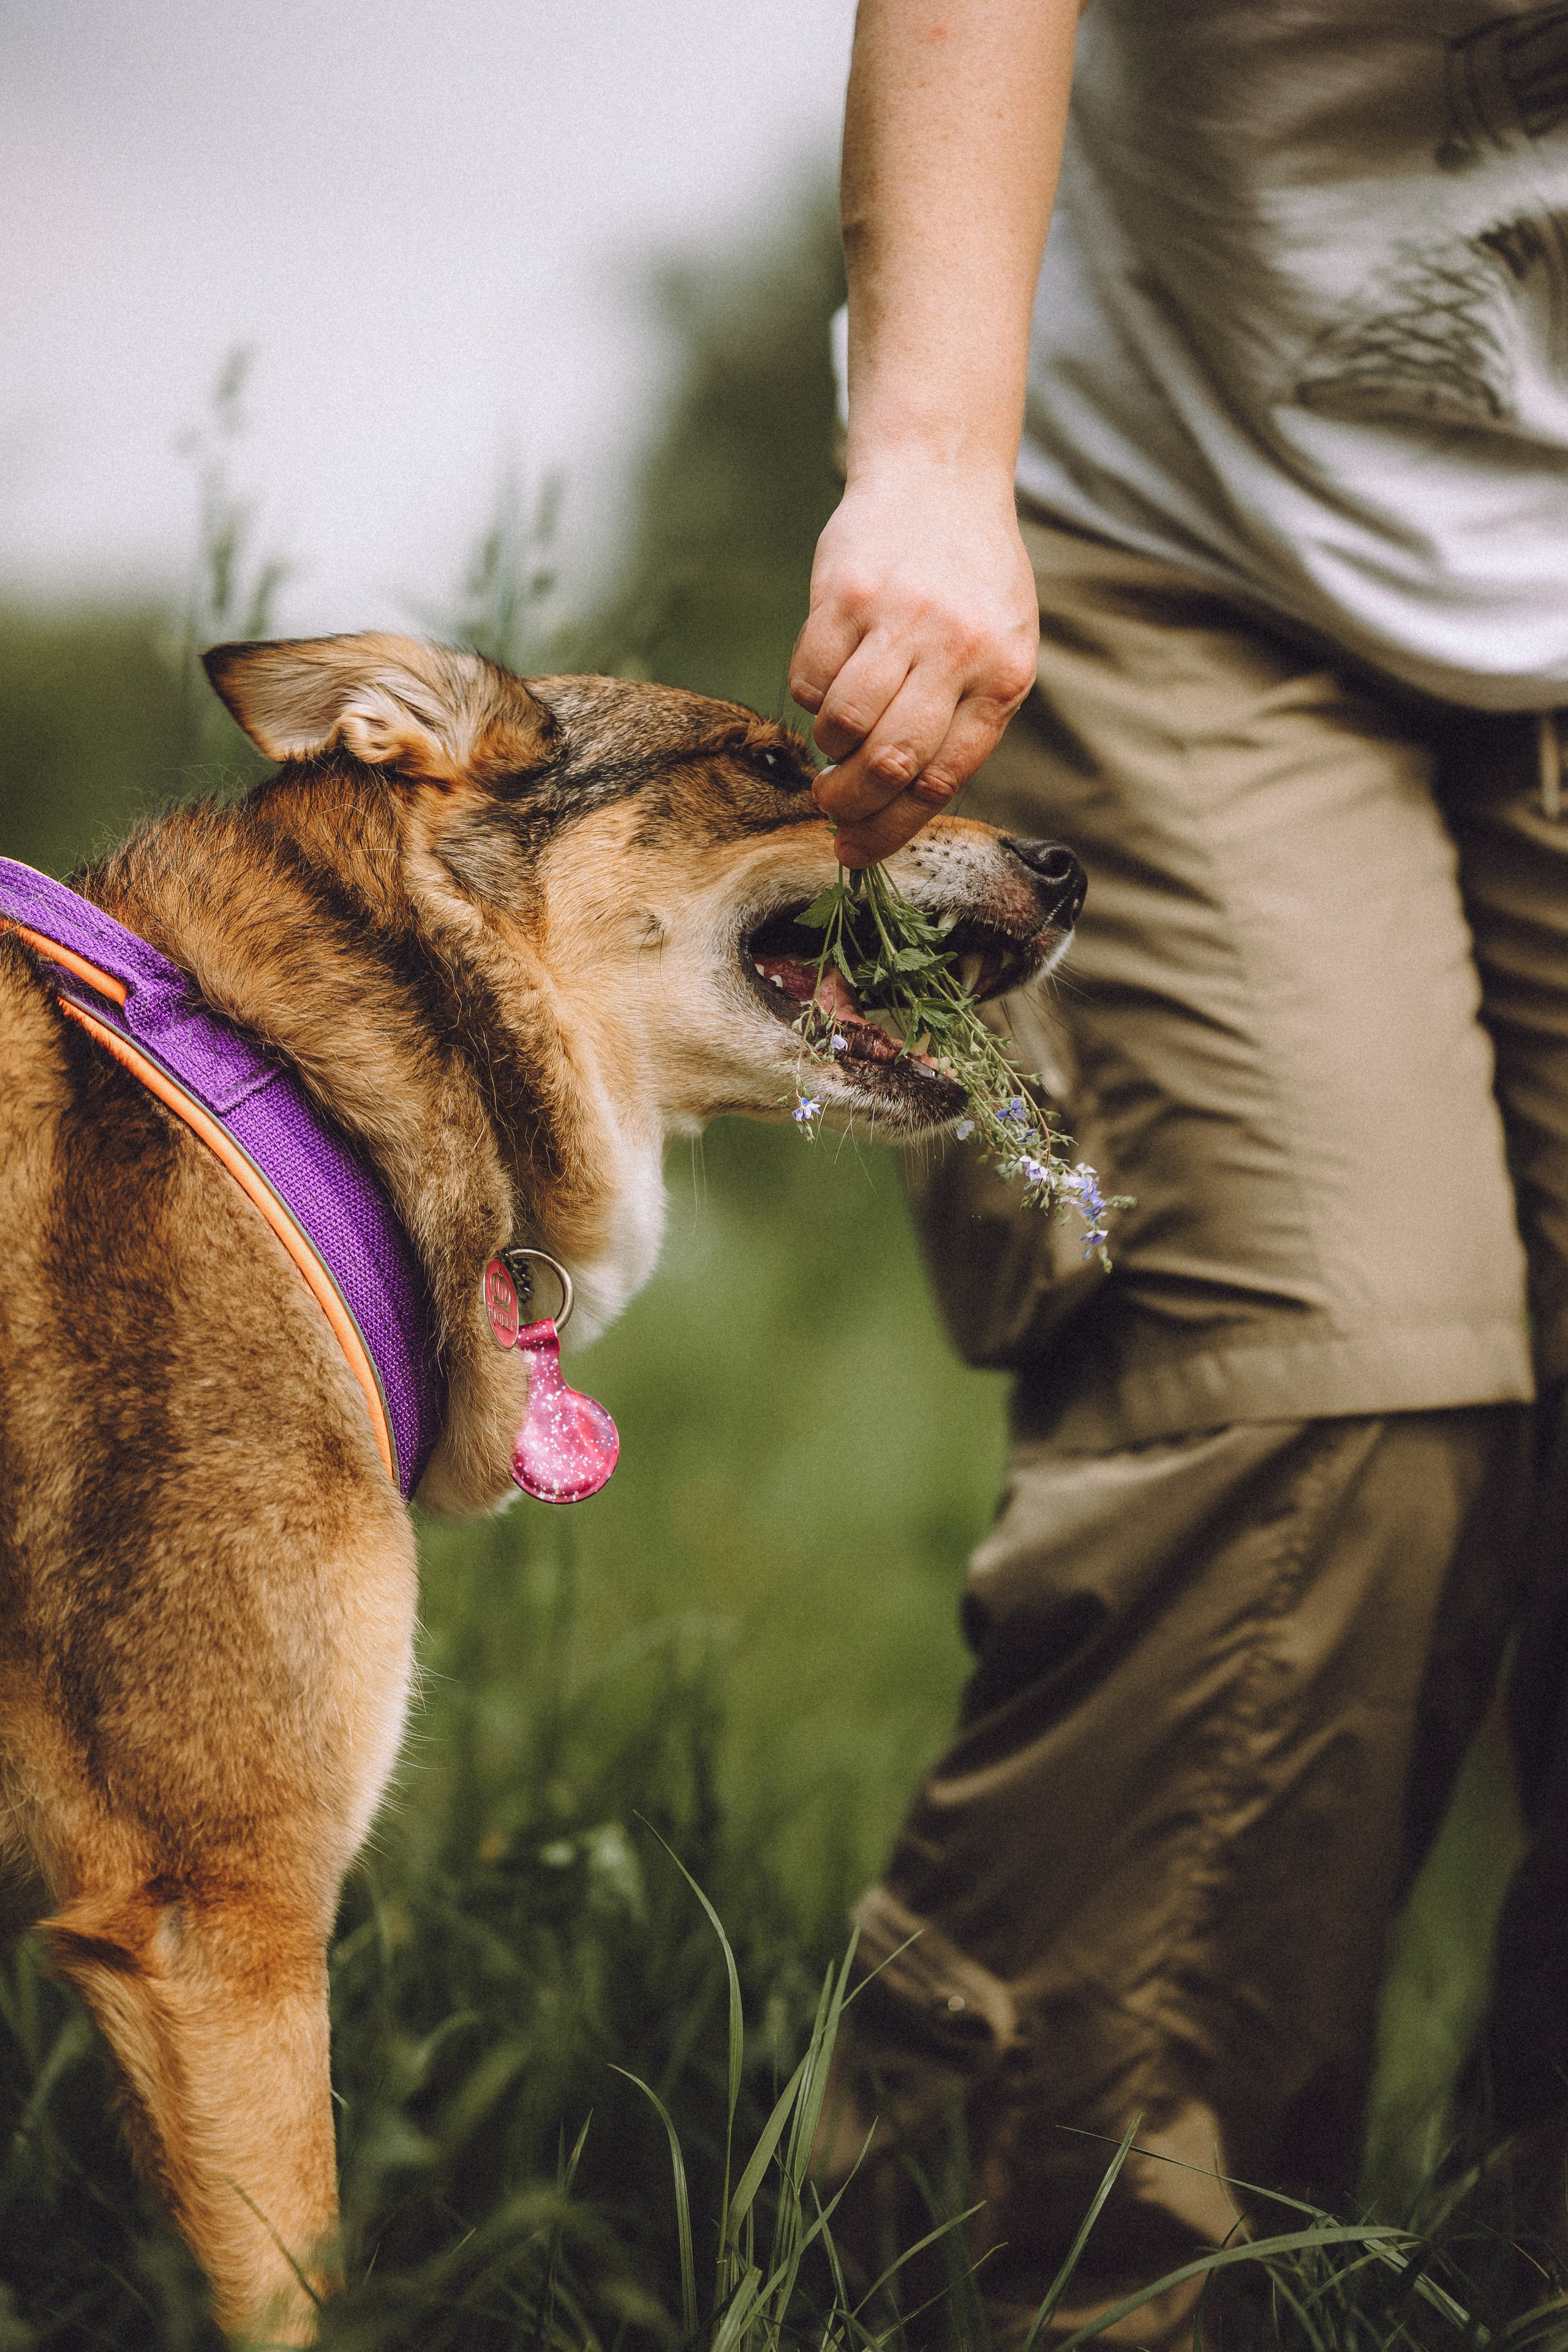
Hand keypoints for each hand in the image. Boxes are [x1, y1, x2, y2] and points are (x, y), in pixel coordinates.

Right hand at [789, 459, 1039, 864]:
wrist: (940, 477)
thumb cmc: (970, 575)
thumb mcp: (999, 645)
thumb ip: (965, 715)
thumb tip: (903, 798)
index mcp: (1003, 675)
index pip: (941, 780)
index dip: (891, 829)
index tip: (855, 851)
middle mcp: (957, 649)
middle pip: (890, 762)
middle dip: (851, 803)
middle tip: (831, 808)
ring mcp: (900, 618)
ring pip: (845, 725)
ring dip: (828, 749)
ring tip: (832, 740)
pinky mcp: (845, 593)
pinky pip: (811, 677)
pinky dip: (810, 695)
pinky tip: (827, 678)